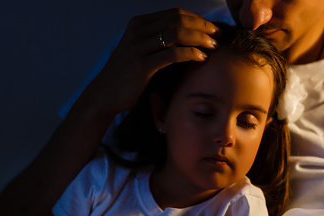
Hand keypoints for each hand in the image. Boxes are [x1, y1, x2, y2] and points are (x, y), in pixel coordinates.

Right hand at [77, 8, 219, 116]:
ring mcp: (138, 47)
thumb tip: (187, 36)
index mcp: (138, 23)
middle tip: (218, 35)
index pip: (175, 13)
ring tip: (214, 46)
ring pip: (178, 34)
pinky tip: (202, 58)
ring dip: (200, 39)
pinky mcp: (141, 65)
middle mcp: (137, 31)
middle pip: (179, 20)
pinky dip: (191, 54)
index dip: (197, 19)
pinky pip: (173, 54)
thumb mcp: (140, 50)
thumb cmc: (126, 75)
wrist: (105, 94)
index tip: (212, 28)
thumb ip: (158, 40)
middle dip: (203, 26)